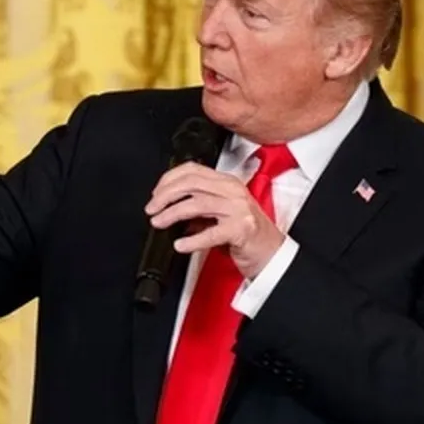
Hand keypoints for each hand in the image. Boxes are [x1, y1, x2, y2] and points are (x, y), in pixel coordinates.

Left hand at [145, 162, 283, 277]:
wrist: (272, 254)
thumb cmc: (247, 233)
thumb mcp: (222, 212)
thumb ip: (199, 206)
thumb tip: (169, 207)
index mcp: (227, 182)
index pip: (193, 170)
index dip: (169, 179)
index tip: (156, 193)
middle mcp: (233, 191)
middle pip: (191, 184)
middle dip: (165, 195)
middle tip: (152, 208)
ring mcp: (238, 209)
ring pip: (196, 204)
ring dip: (172, 213)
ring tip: (159, 223)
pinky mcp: (241, 230)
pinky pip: (210, 233)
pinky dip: (191, 240)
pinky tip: (180, 245)